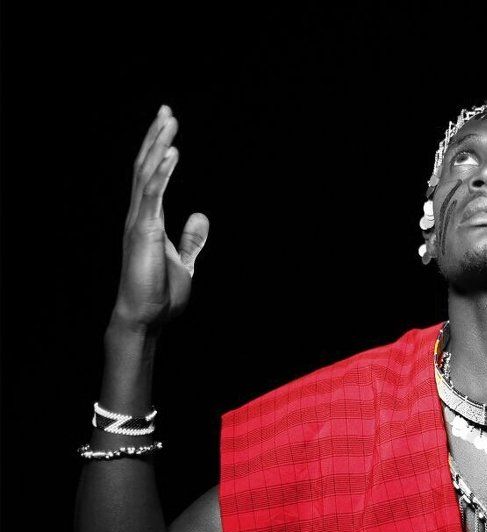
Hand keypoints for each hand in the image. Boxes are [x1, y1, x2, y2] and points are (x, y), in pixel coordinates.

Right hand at [111, 105, 208, 332]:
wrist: (146, 317)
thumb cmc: (160, 294)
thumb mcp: (185, 262)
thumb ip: (191, 239)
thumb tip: (201, 216)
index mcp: (149, 220)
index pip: (151, 177)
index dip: (159, 150)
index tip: (167, 126)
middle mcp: (139, 215)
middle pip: (145, 167)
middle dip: (156, 138)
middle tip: (166, 111)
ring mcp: (139, 222)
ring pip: (146, 174)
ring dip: (158, 146)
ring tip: (169, 121)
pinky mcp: (143, 231)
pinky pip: (152, 195)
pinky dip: (162, 173)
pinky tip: (171, 153)